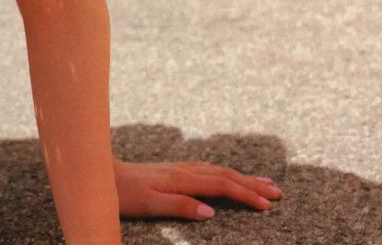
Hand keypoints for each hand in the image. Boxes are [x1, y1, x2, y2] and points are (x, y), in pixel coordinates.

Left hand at [112, 157, 282, 220]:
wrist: (102, 174)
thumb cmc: (124, 194)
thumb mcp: (150, 205)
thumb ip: (180, 207)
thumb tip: (211, 213)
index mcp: (182, 179)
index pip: (222, 185)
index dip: (245, 194)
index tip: (267, 205)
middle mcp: (185, 170)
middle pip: (225, 174)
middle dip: (252, 184)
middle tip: (278, 192)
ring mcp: (180, 168)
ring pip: (218, 170)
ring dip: (242, 177)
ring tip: (264, 183)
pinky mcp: (174, 171)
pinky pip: (208, 170)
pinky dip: (226, 174)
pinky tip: (230, 177)